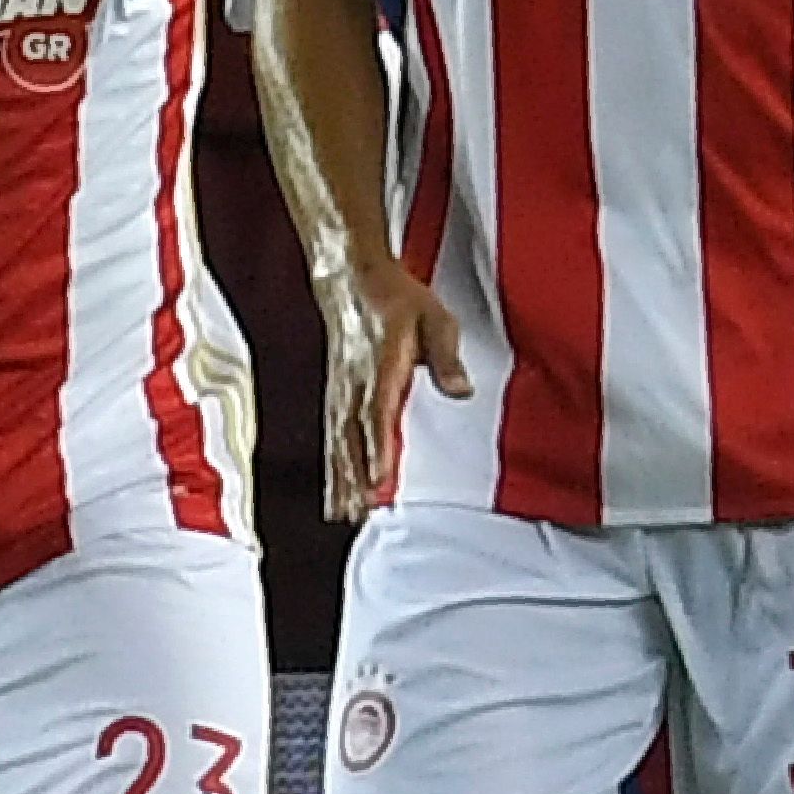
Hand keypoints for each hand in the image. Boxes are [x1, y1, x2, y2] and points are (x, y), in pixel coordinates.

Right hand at [319, 249, 465, 519]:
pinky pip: (331, 435)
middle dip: (355, 475)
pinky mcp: (336, 393)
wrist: (352, 279)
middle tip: (358, 512)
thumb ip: (447, 357)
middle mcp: (355, 382)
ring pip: (337, 440)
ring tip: (342, 514)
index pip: (379, 412)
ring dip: (340, 478)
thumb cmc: (399, 299)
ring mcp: (341, 389)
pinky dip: (332, 465)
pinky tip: (334, 492)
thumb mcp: (435, 318)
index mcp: (382, 364)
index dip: (379, 447)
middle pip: (352, 435)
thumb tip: (461, 391)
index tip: (381, 479)